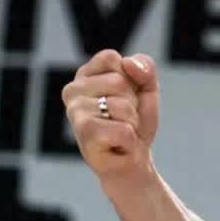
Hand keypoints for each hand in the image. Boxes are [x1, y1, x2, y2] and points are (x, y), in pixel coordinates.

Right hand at [61, 49, 159, 181]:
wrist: (133, 161)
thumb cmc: (135, 124)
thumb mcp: (146, 90)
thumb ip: (144, 68)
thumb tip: (128, 63)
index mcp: (85, 75)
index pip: (112, 58)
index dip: (130, 80)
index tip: (125, 97)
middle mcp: (73, 91)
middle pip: (119, 82)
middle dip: (132, 104)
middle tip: (124, 120)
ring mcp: (75, 112)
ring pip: (122, 106)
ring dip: (131, 123)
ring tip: (120, 132)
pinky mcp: (84, 133)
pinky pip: (123, 129)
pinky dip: (130, 140)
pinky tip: (117, 145)